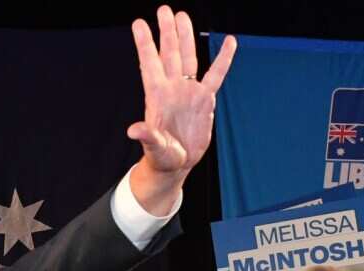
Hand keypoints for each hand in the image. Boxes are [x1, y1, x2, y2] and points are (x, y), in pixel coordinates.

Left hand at [127, 7, 236, 207]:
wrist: (178, 163)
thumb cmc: (161, 156)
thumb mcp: (154, 147)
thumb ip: (147, 136)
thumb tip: (133, 130)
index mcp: (157, 96)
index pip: (150, 64)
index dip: (145, 44)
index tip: (139, 23)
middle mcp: (172, 88)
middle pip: (170, 54)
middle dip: (167, 32)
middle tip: (165, 9)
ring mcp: (189, 91)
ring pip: (189, 58)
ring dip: (186, 37)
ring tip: (182, 15)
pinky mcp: (205, 99)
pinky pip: (216, 75)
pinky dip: (223, 59)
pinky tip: (230, 41)